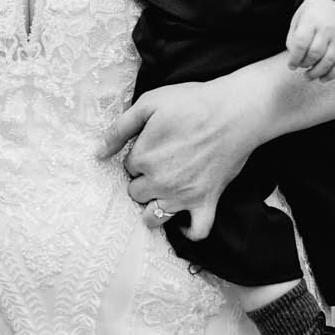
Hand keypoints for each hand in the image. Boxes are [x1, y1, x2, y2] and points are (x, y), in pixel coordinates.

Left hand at [96, 72, 265, 243]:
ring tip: (163, 192)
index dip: (139, 155)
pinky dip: (190, 231)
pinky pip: (197, 231)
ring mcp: (183, 196)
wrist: (235, 112)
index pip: (128, 167)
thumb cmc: (193, 103)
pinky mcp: (207, 202)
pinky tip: (184, 221)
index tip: (154, 144)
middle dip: (143, 181)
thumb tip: (98, 153)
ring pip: (153, 217)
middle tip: (161, 164)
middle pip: (136, 193)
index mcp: (143, 158)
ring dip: (153, 208)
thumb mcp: (148, 103)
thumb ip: (119, 129)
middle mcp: (159, 182)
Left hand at [286, 0, 334, 82]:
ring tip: (308, 76)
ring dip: (317, 73)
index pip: (301, 44)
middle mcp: (326, 30)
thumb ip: (293, 38)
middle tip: (300, 67)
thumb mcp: (298, 19)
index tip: (291, 65)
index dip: (294, 58)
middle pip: (315, 53)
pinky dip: (332, 74)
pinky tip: (323, 78)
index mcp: (311, 22)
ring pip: (329, 61)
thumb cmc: (313, 12)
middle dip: (305, 64)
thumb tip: (293, 57)